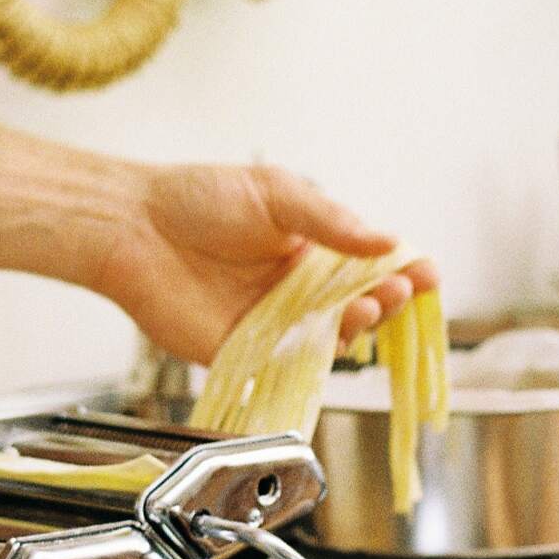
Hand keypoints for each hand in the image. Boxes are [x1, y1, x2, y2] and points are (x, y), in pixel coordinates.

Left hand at [95, 163, 439, 365]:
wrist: (132, 227)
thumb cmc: (195, 200)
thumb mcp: (276, 194)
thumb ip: (331, 222)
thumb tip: (387, 242)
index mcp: (310, 247)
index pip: (370, 265)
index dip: (403, 270)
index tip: (426, 271)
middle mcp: (297, 289)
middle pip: (360, 305)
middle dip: (389, 299)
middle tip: (399, 289)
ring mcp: (274, 322)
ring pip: (332, 337)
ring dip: (359, 325)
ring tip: (367, 307)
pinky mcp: (245, 351)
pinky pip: (290, 364)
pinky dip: (317, 358)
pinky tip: (333, 339)